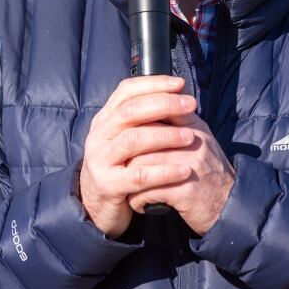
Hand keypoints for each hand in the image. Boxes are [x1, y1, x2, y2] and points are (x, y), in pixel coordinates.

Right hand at [79, 76, 198, 238]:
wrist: (97, 205)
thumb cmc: (121, 167)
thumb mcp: (127, 139)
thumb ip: (145, 120)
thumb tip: (178, 96)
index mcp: (105, 119)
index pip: (126, 91)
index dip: (153, 84)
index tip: (180, 84)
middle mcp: (99, 135)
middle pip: (130, 111)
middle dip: (163, 105)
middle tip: (190, 105)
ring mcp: (101, 160)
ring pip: (133, 140)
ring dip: (165, 136)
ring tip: (190, 137)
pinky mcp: (108, 185)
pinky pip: (139, 176)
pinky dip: (164, 172)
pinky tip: (184, 170)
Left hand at [126, 112, 233, 235]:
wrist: (231, 206)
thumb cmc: (209, 173)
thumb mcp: (199, 141)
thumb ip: (178, 123)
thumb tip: (148, 107)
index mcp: (193, 127)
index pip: (158, 111)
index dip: (136, 125)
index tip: (124, 139)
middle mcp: (192, 142)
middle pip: (143, 137)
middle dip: (127, 154)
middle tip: (121, 165)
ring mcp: (189, 166)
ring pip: (140, 163)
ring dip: (129, 177)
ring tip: (128, 186)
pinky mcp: (184, 191)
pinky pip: (147, 189)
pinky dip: (138, 199)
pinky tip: (140, 203)